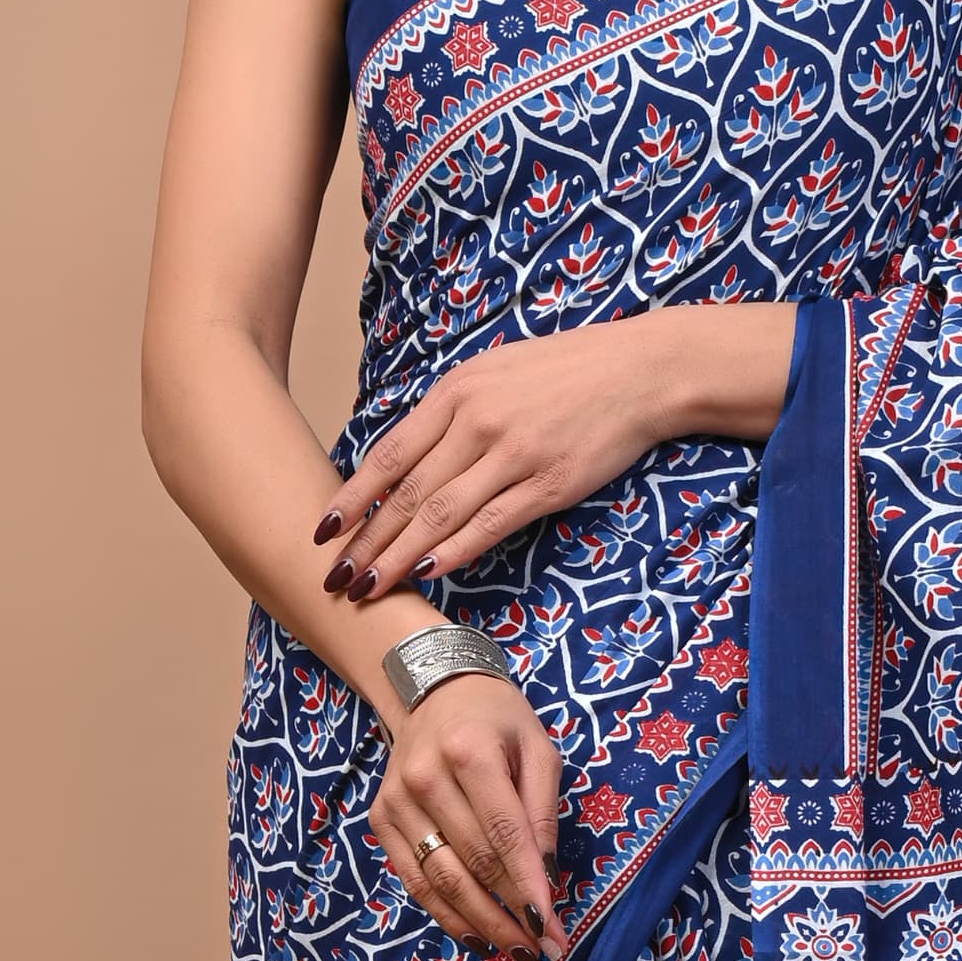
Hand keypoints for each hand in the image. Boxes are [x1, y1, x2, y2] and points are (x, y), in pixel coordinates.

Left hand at [319, 311, 766, 601]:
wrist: (639, 371)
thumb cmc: (565, 372)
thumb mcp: (494, 372)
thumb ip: (449, 412)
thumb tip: (405, 459)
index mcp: (457, 392)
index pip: (389, 454)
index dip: (352, 497)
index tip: (322, 531)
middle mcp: (478, 421)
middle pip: (407, 492)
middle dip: (365, 541)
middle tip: (335, 579)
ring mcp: (514, 454)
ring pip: (441, 514)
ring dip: (399, 557)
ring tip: (370, 589)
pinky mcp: (550, 483)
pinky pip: (492, 522)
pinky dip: (457, 549)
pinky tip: (429, 571)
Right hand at [370, 669, 563, 960]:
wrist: (435, 693)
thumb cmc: (497, 722)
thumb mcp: (538, 750)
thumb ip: (542, 812)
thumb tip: (545, 879)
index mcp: (469, 752)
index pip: (504, 834)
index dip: (528, 887)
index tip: (552, 928)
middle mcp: (425, 778)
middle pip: (473, 863)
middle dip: (511, 914)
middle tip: (542, 950)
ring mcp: (396, 801)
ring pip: (441, 880)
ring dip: (481, 924)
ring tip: (515, 952)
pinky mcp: (380, 820)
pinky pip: (414, 880)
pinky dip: (446, 915)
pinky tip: (477, 937)